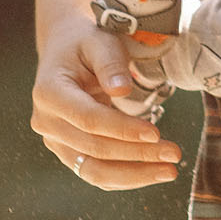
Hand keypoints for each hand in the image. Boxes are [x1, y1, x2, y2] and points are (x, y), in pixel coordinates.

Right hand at [29, 18, 185, 189]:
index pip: (88, 119)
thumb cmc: (86, 44)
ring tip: (169, 171)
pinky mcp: (68, 152)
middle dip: (137, 154)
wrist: (65, 52)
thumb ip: (110, 63)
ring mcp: (55, 141)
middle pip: (94, 148)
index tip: (155, 133)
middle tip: (174, 153)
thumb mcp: (99, 41)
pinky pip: (96, 173)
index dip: (122, 129)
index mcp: (49, 92)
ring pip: (93, 170)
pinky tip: (153, 172)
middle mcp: (46, 122)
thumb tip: (122, 90)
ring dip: (133, 175)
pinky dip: (125, 177)